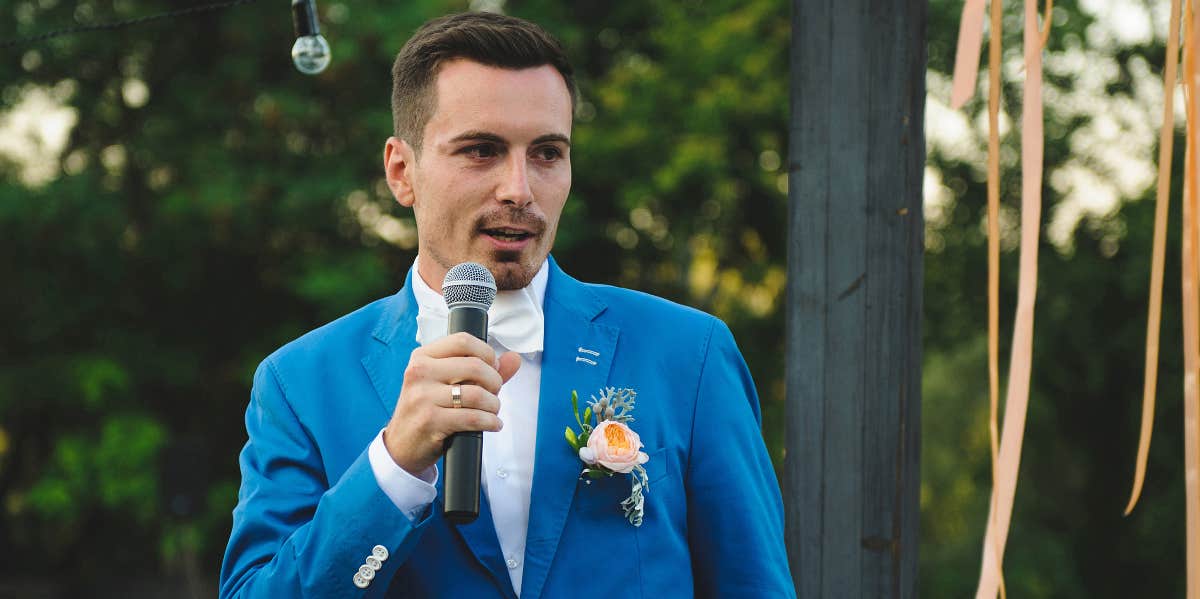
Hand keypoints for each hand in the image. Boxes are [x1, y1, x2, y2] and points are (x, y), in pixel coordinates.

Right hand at [383, 332, 521, 474]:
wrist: (402, 445)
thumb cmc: (427, 410)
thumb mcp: (445, 384)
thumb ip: (481, 370)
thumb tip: (513, 358)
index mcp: (422, 357)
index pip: (463, 341)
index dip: (487, 353)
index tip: (493, 368)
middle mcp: (419, 372)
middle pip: (475, 366)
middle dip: (494, 381)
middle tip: (494, 393)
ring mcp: (423, 397)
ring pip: (477, 393)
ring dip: (493, 405)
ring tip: (492, 411)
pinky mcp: (430, 421)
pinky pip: (473, 417)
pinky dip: (490, 422)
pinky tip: (492, 424)